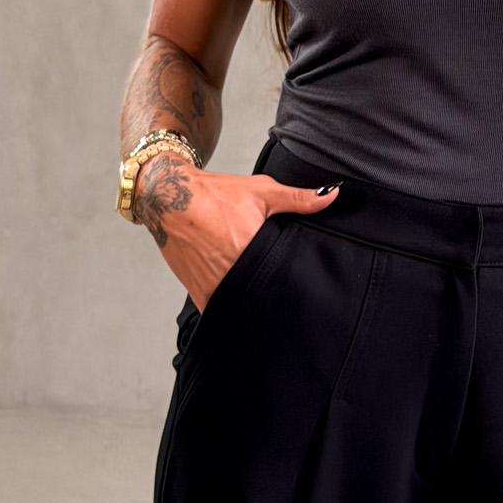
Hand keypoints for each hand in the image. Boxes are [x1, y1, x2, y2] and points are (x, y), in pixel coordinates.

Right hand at [132, 153, 339, 311]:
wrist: (170, 199)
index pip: (281, 280)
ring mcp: (212, 285)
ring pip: (241, 306)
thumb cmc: (215, 194)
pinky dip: (230, 309)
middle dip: (274, 295)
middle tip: (286, 295)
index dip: (292, 285)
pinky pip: (219, 310)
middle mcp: (230, 272)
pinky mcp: (198, 291)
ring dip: (252, 304)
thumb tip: (332, 195)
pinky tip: (241, 305)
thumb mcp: (261, 192)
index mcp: (249, 249)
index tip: (302, 289)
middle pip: (262, 295)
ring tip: (265, 300)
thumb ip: (298, 198)